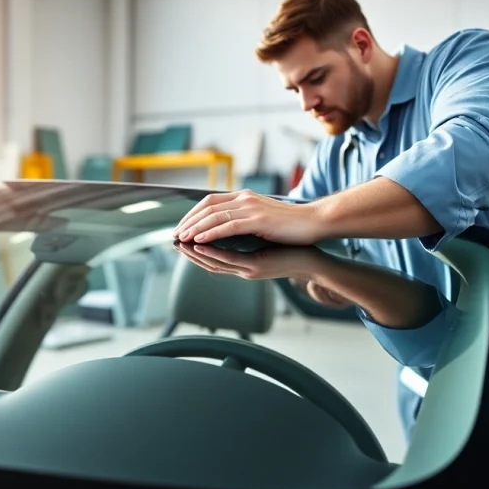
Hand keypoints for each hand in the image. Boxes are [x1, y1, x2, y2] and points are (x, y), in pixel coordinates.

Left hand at [173, 190, 323, 244]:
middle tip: (175, 234)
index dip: (192, 214)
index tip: (181, 226)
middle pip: (207, 207)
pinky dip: (211, 233)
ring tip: (182, 238)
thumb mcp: (261, 216)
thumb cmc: (289, 224)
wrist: (314, 221)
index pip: (209, 201)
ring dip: (195, 228)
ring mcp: (251, 208)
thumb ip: (243, 217)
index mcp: (244, 197)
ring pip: (214, 216)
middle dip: (188, 221)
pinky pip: (228, 226)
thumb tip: (224, 225)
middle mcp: (244, 198)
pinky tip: (199, 240)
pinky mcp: (258, 220)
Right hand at [176, 243, 354, 308]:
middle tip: (173, 237)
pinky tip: (199, 243)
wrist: (314, 259)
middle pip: (207, 261)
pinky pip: (227, 260)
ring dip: (193, 252)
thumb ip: (250, 234)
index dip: (195, 245)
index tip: (181, 234)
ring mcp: (247, 269)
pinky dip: (211, 252)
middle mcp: (242, 268)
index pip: (212, 256)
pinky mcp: (254, 267)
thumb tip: (238, 219)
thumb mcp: (267, 239)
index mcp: (243, 262)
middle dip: (188, 248)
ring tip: (179, 241)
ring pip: (213, 262)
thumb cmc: (292, 247)